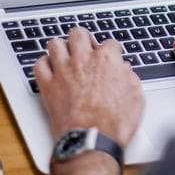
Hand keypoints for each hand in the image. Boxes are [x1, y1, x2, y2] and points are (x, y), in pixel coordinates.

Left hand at [34, 27, 143, 146]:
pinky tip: (50, 69)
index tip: (112, 56)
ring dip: (61, 48)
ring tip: (66, 56)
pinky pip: (39, 65)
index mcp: (107, 60)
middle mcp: (83, 61)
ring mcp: (63, 72)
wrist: (92, 141)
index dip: (112, 50)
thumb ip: (130, 78)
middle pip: (78, 33)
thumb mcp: (136, 98)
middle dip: (84, 39)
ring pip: (55, 44)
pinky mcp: (48, 86)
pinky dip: (44, 65)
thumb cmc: (114, 124)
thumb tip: (126, 71)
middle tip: (86, 48)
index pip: (109, 43)